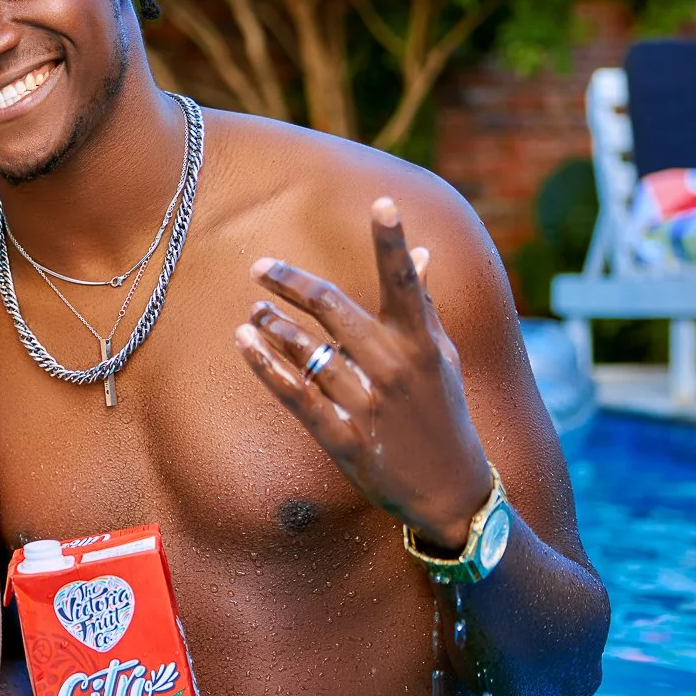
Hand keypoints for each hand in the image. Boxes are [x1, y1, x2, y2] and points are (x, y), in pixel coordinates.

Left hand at [234, 197, 491, 551]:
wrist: (452, 491)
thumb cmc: (444, 414)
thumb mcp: (442, 359)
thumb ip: (425, 305)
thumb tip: (424, 253)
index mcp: (422, 344)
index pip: (407, 283)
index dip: (395, 243)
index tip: (384, 205)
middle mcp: (395, 369)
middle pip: (337, 310)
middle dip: (294, 283)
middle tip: (260, 267)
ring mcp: (369, 406)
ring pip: (311, 352)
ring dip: (275, 325)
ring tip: (254, 308)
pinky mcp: (345, 439)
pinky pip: (297, 395)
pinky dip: (267, 365)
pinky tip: (244, 341)